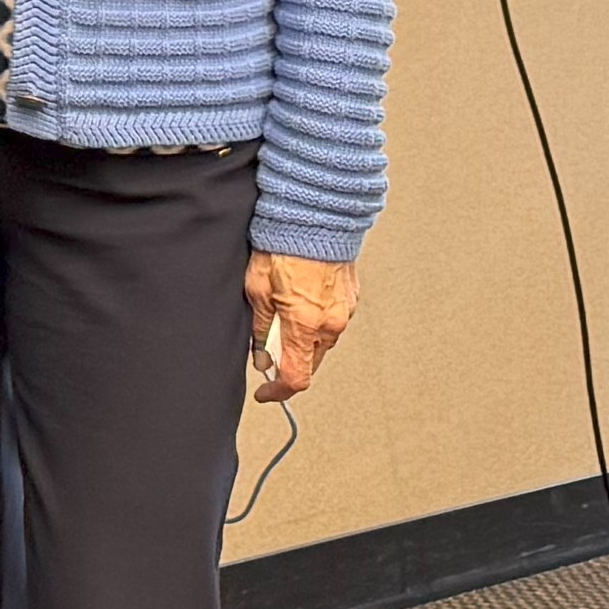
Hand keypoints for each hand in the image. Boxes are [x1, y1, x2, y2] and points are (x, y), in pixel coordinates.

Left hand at [247, 253, 357, 402]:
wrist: (315, 216)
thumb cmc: (283, 245)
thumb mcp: (257, 288)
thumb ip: (259, 329)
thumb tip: (261, 355)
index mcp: (304, 324)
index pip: (296, 378)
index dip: (278, 392)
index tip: (266, 392)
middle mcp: (329, 323)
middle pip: (310, 362)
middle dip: (291, 361)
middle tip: (271, 345)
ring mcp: (345, 312)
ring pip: (322, 343)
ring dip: (305, 340)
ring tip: (286, 314)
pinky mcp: (352, 299)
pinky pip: (333, 322)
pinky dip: (317, 322)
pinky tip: (303, 302)